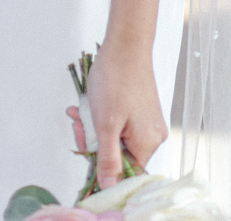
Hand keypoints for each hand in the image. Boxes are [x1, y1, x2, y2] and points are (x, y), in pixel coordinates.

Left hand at [86, 40, 165, 188]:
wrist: (125, 42)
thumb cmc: (116, 79)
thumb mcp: (106, 124)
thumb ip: (108, 159)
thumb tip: (109, 188)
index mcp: (148, 144)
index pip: (125, 173)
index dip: (102, 166)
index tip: (84, 147)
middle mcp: (152, 136)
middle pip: (118, 153)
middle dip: (93, 139)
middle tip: (78, 123)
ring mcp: (146, 122)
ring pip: (115, 136)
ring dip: (93, 125)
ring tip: (80, 109)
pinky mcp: (140, 110)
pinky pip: (119, 122)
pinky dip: (102, 115)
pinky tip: (89, 103)